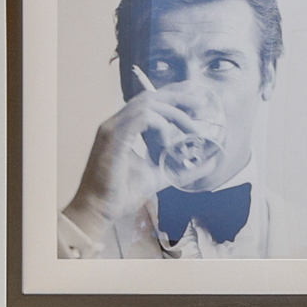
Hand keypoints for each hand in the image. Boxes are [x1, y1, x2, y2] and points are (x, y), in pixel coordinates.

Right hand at [66, 89, 225, 241]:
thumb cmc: (120, 194)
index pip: (149, 101)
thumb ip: (180, 168)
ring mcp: (113, 128)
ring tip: (191, 127)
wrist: (98, 209)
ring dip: (174, 112)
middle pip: (150, 96)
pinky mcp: (114, 137)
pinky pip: (142, 118)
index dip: (173, 96)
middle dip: (178, 97)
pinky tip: (168, 140)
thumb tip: (208, 163)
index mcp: (124, 128)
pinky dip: (160, 125)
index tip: (195, 101)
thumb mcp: (158, 176)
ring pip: (147, 104)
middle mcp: (116, 123)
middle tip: (201, 105)